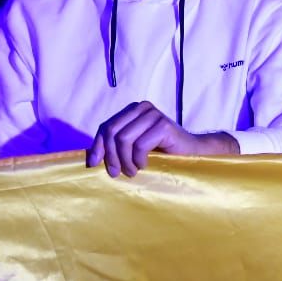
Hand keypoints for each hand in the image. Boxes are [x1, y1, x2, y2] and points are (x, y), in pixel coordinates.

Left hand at [85, 101, 238, 177]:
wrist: (192, 153)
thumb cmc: (162, 152)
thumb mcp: (134, 147)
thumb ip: (116, 145)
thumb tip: (89, 157)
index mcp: (133, 110)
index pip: (106, 126)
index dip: (97, 146)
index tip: (94, 164)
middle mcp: (142, 107)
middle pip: (113, 132)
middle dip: (111, 156)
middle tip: (116, 173)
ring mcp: (153, 114)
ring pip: (124, 139)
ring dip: (125, 161)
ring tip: (132, 172)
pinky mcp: (164, 125)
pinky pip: (140, 145)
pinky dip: (139, 160)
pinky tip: (145, 166)